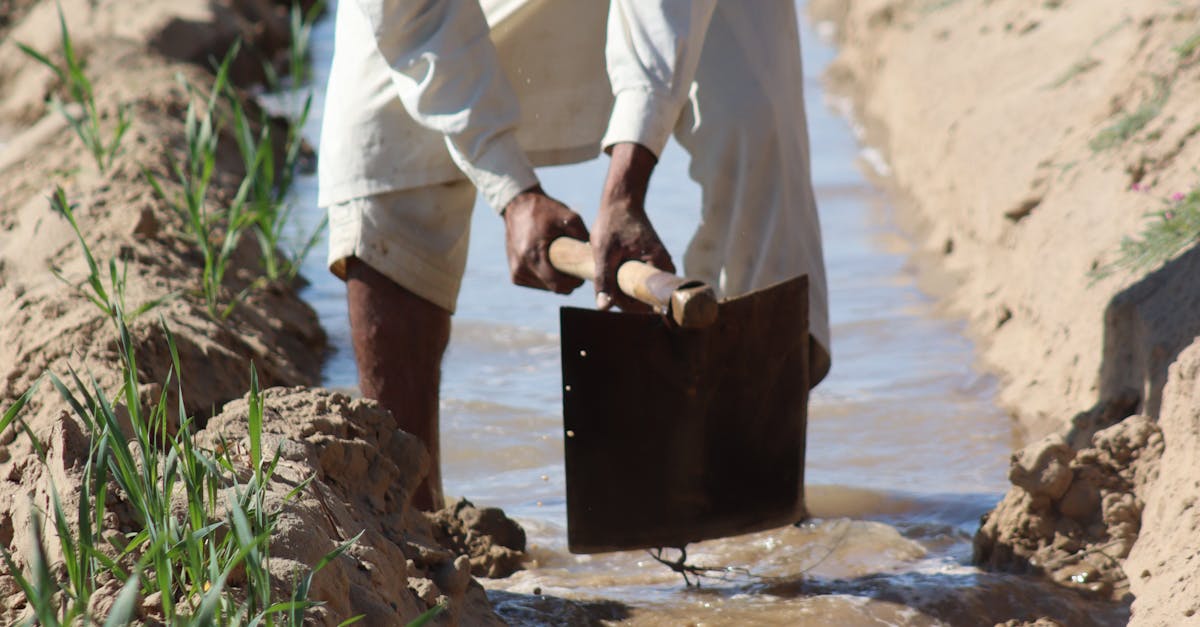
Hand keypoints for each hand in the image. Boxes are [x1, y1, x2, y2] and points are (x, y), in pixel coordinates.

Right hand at [503, 186, 589, 293]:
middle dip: (568, 281)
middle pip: (554, 288)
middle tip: (576, 266)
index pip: (558, 285)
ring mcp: (517, 273)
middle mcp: (522, 268)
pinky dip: (547, 277)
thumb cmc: (545, 211)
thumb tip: (596, 255)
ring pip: (546, 287)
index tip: (583, 272)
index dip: (574, 282)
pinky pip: (538, 283)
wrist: (518, 206)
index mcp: (533, 255)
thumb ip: (583, 235)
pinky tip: (550, 263)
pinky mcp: (515, 275)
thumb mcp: (569, 217)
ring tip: (562, 261)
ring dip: (557, 279)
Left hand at [592, 143, 673, 312]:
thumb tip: (604, 308)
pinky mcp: (652, 263)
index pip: (652, 302)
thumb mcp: (604, 252)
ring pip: (641, 291)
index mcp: (660, 265)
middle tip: (606, 278)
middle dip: (624, 297)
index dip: (631, 305)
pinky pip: (640, 282)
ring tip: (609, 270)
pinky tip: (613, 269)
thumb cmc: (613, 222)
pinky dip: (625, 280)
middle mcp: (665, 268)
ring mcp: (659, 265)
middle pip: (646, 299)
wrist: (621, 200)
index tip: (613, 294)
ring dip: (623, 289)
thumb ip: (604, 280)